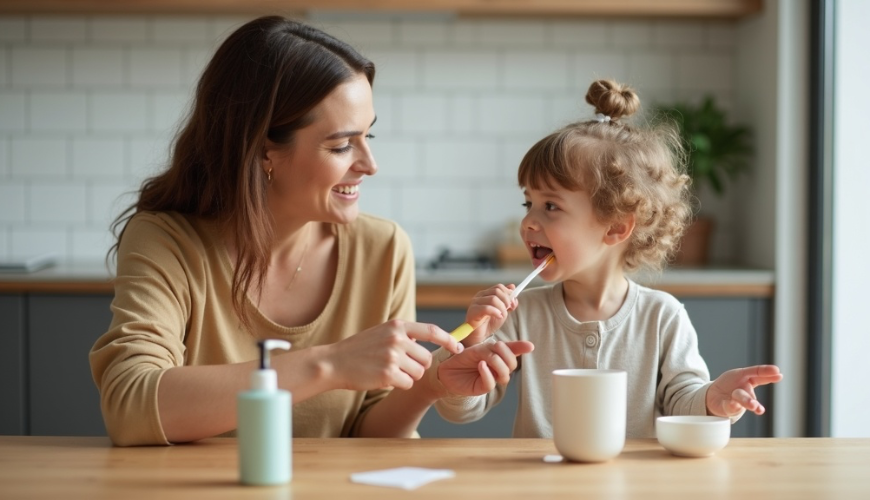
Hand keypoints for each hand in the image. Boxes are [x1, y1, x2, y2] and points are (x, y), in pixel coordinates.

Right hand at [326, 320, 463, 391]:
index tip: (458, 347)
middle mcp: (397, 338)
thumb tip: (425, 343)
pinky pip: (407, 384)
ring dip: (407, 377)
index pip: (432, 331)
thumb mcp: (381, 333)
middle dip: (418, 367)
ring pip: (418, 373)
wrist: (333, 362)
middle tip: (399, 367)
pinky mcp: (388, 373)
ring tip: (387, 371)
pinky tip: (382, 379)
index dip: (448, 339)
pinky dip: (398, 385)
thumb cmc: (357, 350)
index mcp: (397, 326)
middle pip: (426, 359)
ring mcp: (393, 356)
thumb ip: (402, 335)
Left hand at [437, 340, 533, 395]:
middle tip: (496, 346)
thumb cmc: (462, 357)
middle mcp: (497, 368)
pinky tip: (481, 365)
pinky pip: (491, 382)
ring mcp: (491, 378)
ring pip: (504, 374)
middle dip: (506, 354)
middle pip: (512, 364)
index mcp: (498, 357)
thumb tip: (516, 347)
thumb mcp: (479, 348)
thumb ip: (496, 348)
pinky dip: (487, 373)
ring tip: (485, 358)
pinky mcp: (482, 388)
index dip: (522, 349)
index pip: (514, 353)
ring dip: (497, 363)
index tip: (530, 346)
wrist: (446, 369)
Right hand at [461, 284, 516, 345]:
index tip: (513, 303)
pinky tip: (498, 317)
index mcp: (486, 294)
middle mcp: (480, 296)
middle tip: (509, 309)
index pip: (499, 287)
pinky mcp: (473, 311)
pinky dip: (495, 312)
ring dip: (501, 308)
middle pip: (497, 291)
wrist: (480, 336)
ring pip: (493, 299)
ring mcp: (475, 303)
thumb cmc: (490, 323)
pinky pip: (486, 308)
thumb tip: (512, 287)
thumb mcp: (503, 310)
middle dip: (506, 300)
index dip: (509, 294)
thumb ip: (508, 300)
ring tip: (502, 316)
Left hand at [706, 365, 782, 417]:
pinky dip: (733, 406)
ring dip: (747, 401)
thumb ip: (755, 372)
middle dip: (754, 395)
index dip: (768, 375)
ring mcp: (738, 402)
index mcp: (749, 381)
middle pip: (750, 394)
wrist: (713, 395)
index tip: (779, 374)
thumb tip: (775, 371)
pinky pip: (731, 407)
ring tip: (753, 405)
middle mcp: (746, 393)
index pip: (759, 377)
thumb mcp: (740, 373)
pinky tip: (734, 404)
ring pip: (743, 401)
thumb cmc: (729, 383)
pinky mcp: (729, 408)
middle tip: (761, 394)